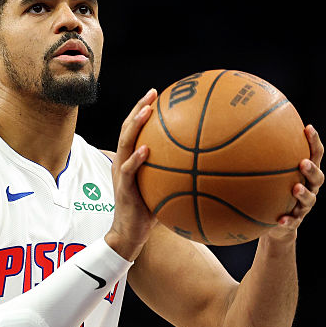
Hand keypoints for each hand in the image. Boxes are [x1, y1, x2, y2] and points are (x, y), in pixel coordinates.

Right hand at [104, 88, 158, 260]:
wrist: (129, 234)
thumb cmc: (148, 213)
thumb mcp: (162, 189)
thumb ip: (174, 174)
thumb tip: (204, 166)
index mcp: (130, 160)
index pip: (134, 129)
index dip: (142, 110)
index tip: (157, 94)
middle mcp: (123, 162)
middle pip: (127, 128)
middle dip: (139, 108)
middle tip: (153, 93)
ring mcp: (121, 174)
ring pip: (125, 143)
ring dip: (135, 126)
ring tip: (148, 111)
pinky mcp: (123, 188)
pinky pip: (129, 170)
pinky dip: (137, 158)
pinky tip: (146, 149)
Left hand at [266, 124, 324, 240]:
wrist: (277, 224)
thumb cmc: (274, 191)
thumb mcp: (272, 173)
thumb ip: (265, 156)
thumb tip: (243, 131)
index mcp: (306, 173)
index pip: (315, 155)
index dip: (314, 142)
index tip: (308, 128)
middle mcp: (310, 188)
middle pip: (318, 177)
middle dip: (312, 169)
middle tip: (303, 163)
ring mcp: (304, 206)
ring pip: (309, 199)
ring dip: (303, 193)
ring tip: (295, 188)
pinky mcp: (295, 221)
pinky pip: (293, 221)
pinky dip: (288, 220)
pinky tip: (280, 219)